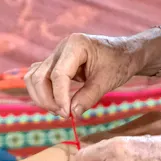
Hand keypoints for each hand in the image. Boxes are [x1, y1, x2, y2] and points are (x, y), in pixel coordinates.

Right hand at [25, 33, 147, 116]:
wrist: (126, 53)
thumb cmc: (120, 63)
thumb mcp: (107, 81)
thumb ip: (88, 97)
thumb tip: (71, 114)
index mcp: (75, 45)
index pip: (58, 74)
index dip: (59, 97)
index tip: (67, 115)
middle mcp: (62, 47)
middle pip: (39, 76)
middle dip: (48, 99)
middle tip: (64, 115)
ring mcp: (56, 54)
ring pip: (34, 77)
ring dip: (42, 97)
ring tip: (60, 111)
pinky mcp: (55, 63)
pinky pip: (38, 77)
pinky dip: (43, 92)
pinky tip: (57, 103)